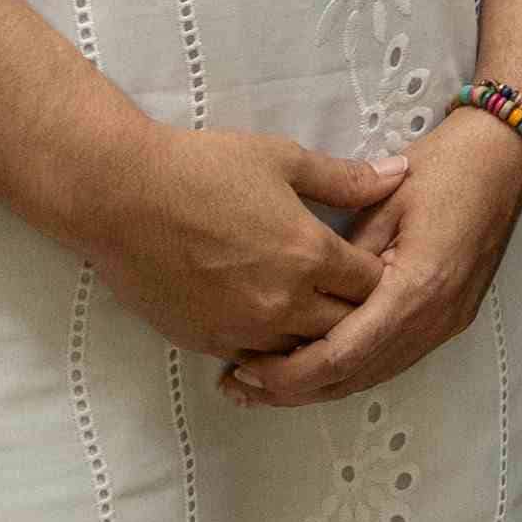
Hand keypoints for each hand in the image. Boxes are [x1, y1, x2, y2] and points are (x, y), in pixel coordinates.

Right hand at [57, 123, 403, 361]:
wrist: (121, 197)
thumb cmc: (202, 168)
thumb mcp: (282, 159)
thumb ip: (345, 178)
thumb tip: (399, 175)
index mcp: (309, 253)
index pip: (373, 284)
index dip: (383, 274)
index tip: (380, 263)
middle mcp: (285, 301)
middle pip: (347, 327)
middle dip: (360, 314)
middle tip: (356, 296)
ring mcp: (246, 329)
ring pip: (305, 353)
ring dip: (318, 338)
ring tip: (321, 318)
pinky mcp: (210, 343)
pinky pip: (260, 362)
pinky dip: (275, 351)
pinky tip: (277, 334)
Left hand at [220, 102, 521, 407]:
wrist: (504, 158)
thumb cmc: (444, 165)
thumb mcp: (384, 198)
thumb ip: (343, 253)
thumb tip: (300, 292)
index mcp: (416, 287)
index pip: (343, 353)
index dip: (291, 371)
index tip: (244, 367)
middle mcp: (434, 319)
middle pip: (355, 376)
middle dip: (295, 388)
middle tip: (239, 384)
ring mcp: (446, 325)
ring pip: (372, 376)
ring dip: (319, 386)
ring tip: (265, 383)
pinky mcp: (448, 321)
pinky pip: (390, 360)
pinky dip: (348, 370)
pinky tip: (314, 364)